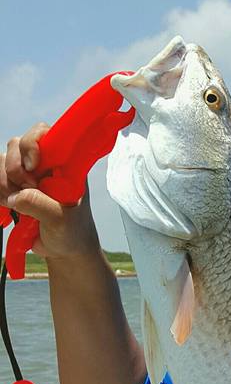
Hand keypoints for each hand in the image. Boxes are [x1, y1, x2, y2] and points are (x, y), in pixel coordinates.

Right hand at [1, 124, 100, 260]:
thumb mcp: (61, 220)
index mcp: (63, 163)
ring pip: (2, 162)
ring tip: (18, 203)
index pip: (43, 134)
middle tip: (29, 191)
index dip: (32, 144)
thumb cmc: (72, 231)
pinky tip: (8, 205)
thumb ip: (39, 204)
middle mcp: (44, 164)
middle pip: (16, 146)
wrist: (64, 249)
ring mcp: (27, 174)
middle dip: (16, 170)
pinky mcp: (13, 187)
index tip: (33, 166)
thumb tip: (16, 195)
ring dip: (5, 183)